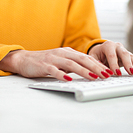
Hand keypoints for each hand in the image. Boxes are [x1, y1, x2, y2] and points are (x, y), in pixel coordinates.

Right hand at [0, 47, 114, 81]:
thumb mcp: (61, 62)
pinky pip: (54, 70)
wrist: (24, 60)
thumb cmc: (43, 62)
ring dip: (83, 71)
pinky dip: (62, 74)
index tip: (109, 72)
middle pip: (82, 59)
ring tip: (93, 77)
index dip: (98, 64)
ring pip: (71, 64)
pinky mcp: (44, 65)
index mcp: (67, 52)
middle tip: (106, 75)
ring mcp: (53, 59)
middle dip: (96, 67)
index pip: (86, 58)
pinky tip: (69, 79)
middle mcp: (62, 53)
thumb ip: (73, 65)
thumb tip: (89, 72)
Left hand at [88, 40, 132, 75]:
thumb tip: (97, 68)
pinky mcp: (129, 56)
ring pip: (131, 57)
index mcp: (108, 45)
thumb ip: (94, 61)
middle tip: (130, 72)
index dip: (114, 64)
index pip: (112, 55)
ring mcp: (125, 50)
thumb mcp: (92, 57)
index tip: (116, 73)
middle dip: (128, 64)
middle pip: (124, 54)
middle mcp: (118, 46)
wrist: (100, 50)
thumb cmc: (97, 54)